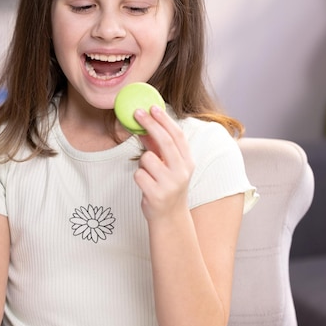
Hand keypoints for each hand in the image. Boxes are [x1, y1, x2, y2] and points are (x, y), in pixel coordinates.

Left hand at [133, 106, 193, 220]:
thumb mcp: (168, 166)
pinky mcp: (156, 194)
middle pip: (164, 142)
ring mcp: (170, 184)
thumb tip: (144, 125)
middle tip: (137, 112)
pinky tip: (146, 186)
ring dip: (142, 163)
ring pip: (146, 159)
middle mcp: (182, 172)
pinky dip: (139, 177)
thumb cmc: (167, 186)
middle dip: (150, 124)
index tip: (153, 107)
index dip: (165, 120)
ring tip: (149, 175)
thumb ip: (158, 148)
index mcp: (188, 162)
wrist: (170, 217)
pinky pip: (138, 174)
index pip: (177, 136)